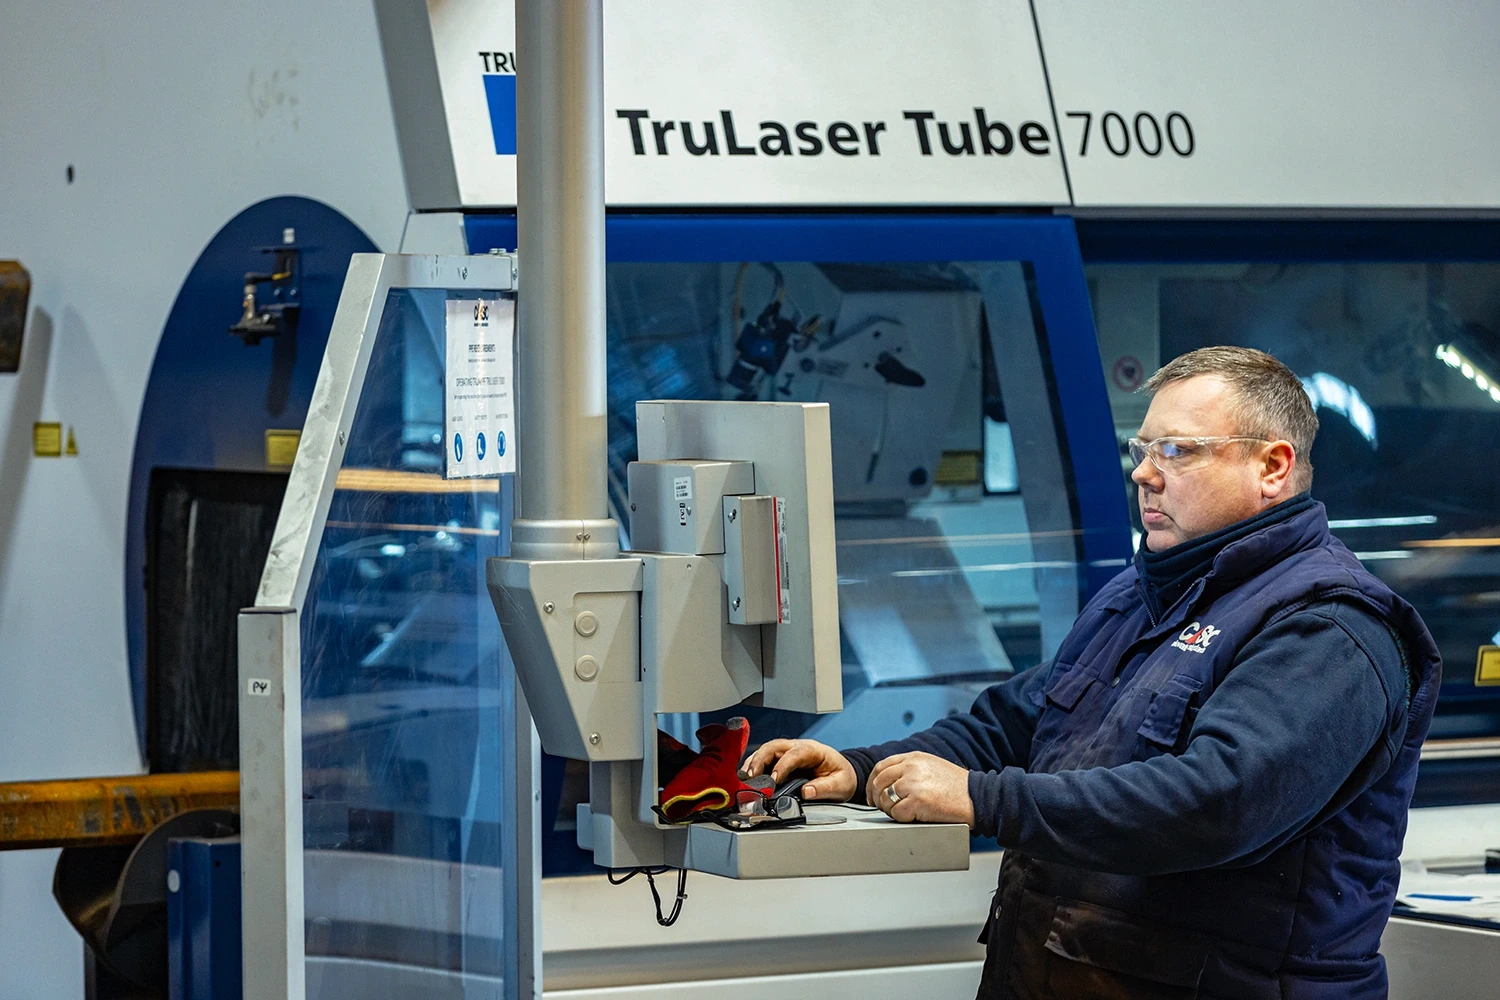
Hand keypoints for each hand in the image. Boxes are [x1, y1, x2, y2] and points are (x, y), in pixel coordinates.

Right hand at [739, 738, 856, 801]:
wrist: (842, 772)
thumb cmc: (841, 776)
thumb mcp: (840, 784)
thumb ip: (824, 788)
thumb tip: (806, 792)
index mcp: (813, 750)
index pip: (794, 754)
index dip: (781, 766)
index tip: (773, 780)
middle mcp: (797, 747)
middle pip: (773, 747)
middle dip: (759, 760)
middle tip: (750, 778)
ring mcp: (787, 751)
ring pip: (764, 750)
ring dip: (752, 763)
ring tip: (743, 779)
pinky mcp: (780, 759)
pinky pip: (763, 759)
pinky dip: (752, 767)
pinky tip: (745, 778)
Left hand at [868, 752, 975, 826]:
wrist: (976, 797)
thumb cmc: (956, 786)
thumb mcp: (931, 766)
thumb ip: (909, 768)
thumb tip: (888, 780)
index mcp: (913, 758)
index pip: (881, 767)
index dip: (872, 783)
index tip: (873, 794)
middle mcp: (911, 768)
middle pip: (879, 783)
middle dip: (877, 798)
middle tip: (882, 808)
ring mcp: (913, 784)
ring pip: (885, 799)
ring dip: (889, 810)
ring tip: (902, 812)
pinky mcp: (918, 802)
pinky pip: (896, 813)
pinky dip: (900, 818)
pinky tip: (911, 817)